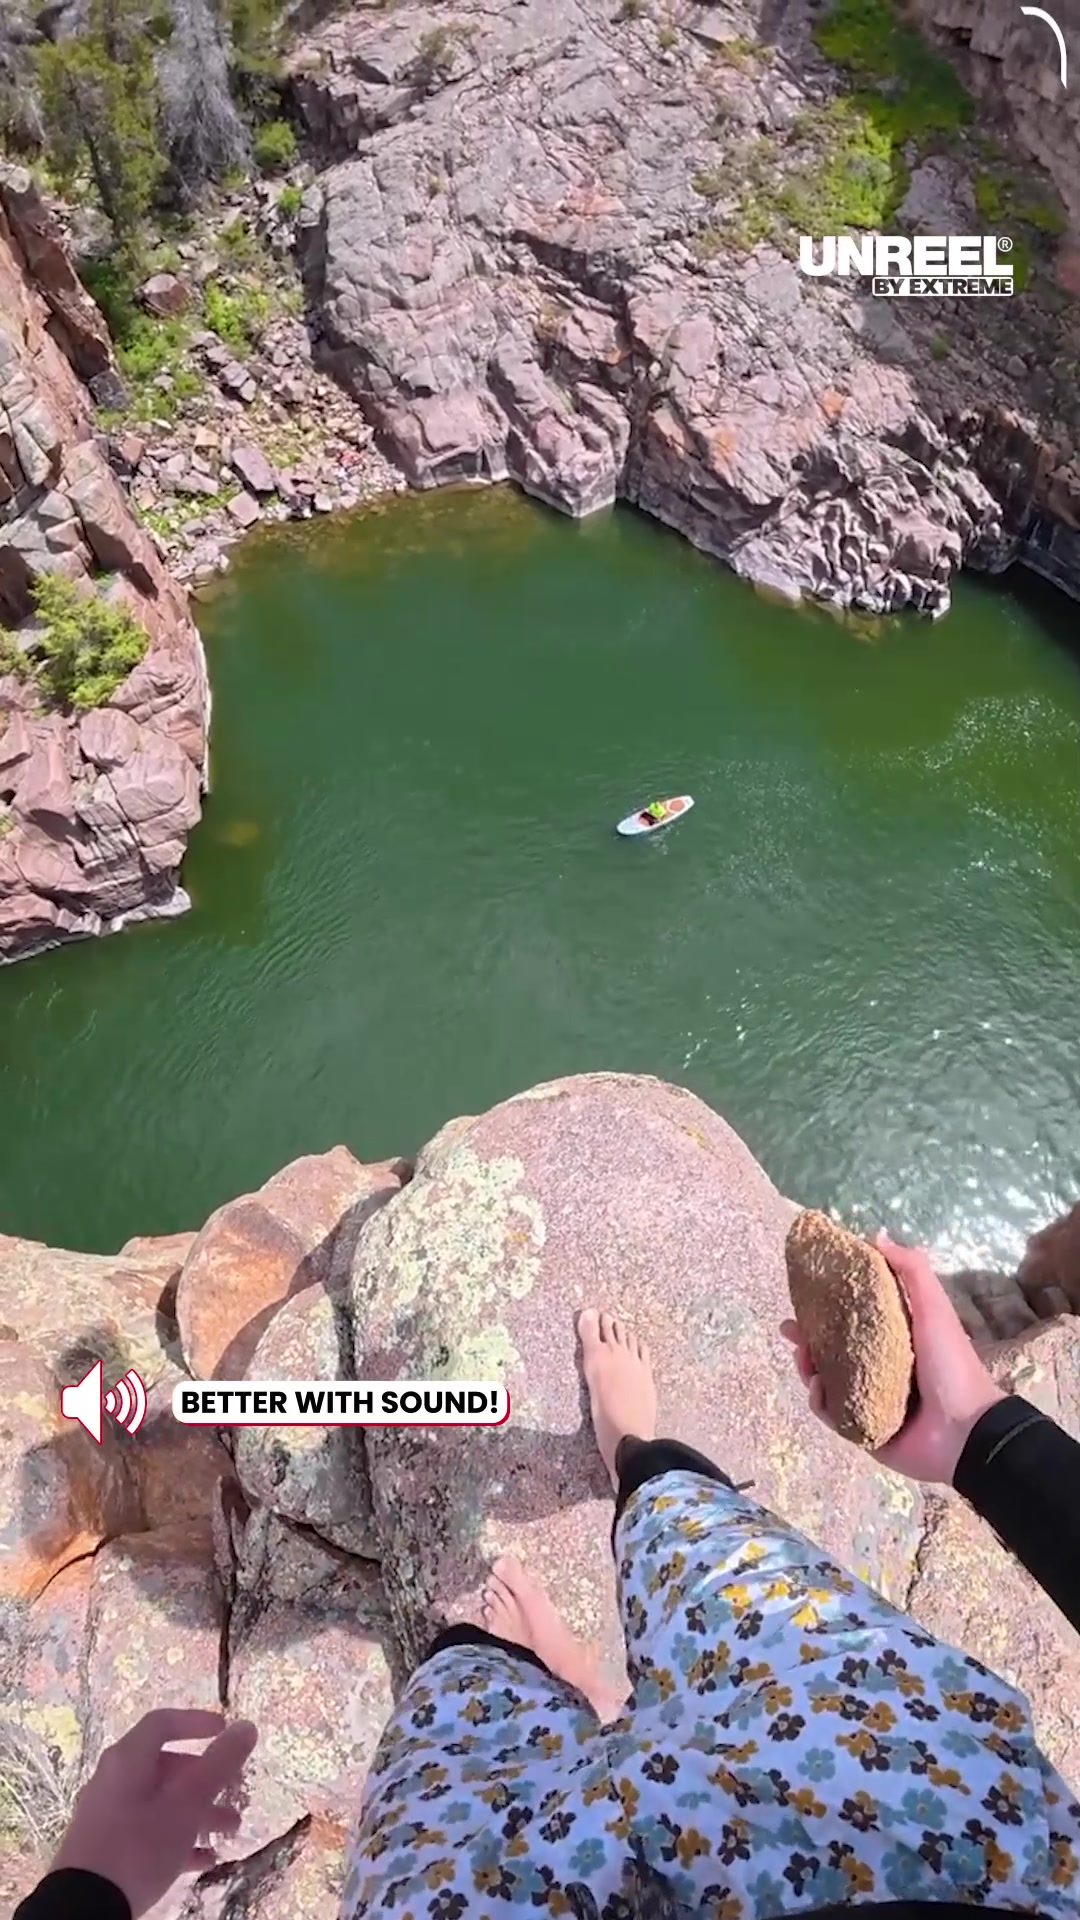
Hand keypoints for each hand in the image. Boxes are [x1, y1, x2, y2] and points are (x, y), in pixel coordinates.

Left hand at [51, 1709, 257, 1917]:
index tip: (224, 1730)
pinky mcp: (106, 1850)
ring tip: (229, 1832)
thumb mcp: (187, 1803)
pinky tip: (204, 1860)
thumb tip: (246, 1727)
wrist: (86, 1908)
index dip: (196, 1722)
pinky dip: (177, 1839)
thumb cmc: (140, 1845)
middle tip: (235, 1794)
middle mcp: (113, 1782)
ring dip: (198, 1813)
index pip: (162, 1724)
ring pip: (161, 1803)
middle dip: (206, 1780)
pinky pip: (148, 1833)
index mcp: (127, 1761)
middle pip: (166, 1767)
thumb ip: (218, 1764)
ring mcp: (107, 1817)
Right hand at [781, 1231, 1005, 1484]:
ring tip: (805, 1360)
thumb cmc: (950, 1363)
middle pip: (831, 1348)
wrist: (964, 1430)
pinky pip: (831, 1413)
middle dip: (807, 1337)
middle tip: (790, 1329)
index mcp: (894, 1339)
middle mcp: (878, 1367)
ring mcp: (868, 1399)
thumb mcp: (933, 1308)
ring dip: (808, 1366)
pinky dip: (819, 1401)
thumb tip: (876, 1235)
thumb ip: (910, 1269)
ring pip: (825, 1379)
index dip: (827, 1305)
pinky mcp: (862, 1428)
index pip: (852, 1318)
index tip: (806, 1293)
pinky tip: (817, 1387)